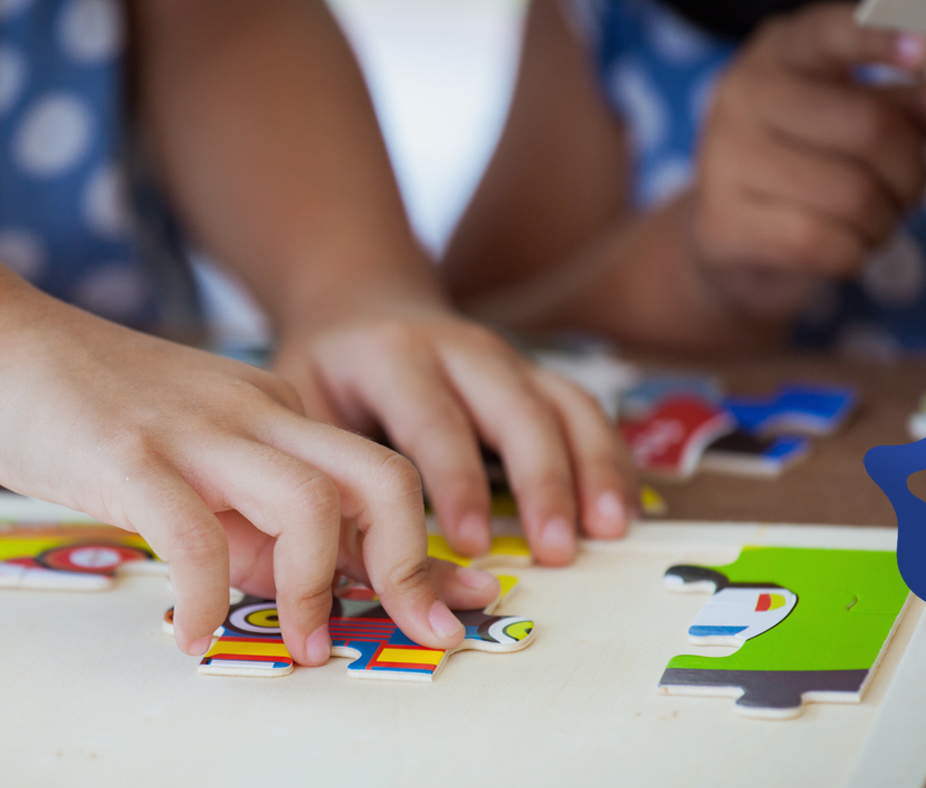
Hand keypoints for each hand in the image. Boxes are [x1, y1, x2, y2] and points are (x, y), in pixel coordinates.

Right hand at [0, 291, 499, 664]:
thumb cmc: (84, 402)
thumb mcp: (190, 452)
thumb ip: (242, 512)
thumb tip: (284, 584)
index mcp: (277, 412)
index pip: (380, 479)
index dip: (426, 553)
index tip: (455, 606)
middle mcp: (256, 414)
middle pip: (382, 480)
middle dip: (412, 568)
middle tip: (416, 633)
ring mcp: (196, 430)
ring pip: (311, 506)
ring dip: (315, 591)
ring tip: (296, 646)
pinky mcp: (130, 455)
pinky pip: (195, 537)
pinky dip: (207, 597)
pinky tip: (192, 633)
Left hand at [273, 299, 635, 565]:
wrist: (360, 306)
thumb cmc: (326, 375)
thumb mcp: (303, 407)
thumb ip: (329, 472)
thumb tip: (342, 564)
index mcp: (393, 357)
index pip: (433, 421)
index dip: (457, 483)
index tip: (473, 544)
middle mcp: (460, 348)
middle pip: (515, 409)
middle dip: (542, 481)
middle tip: (556, 550)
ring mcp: (507, 358)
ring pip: (564, 404)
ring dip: (593, 468)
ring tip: (610, 532)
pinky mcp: (535, 375)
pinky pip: (584, 411)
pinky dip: (611, 459)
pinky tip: (622, 511)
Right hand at [690, 3, 925, 313]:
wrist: (731, 239)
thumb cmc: (809, 164)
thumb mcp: (868, 121)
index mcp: (782, 53)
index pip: (834, 31)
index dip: (882, 38)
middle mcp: (743, 95)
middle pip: (869, 128)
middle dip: (910, 172)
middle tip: (905, 189)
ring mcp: (724, 160)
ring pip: (852, 196)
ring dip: (883, 221)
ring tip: (865, 220)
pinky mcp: (724, 223)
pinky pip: (822, 243)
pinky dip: (852, 254)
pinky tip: (838, 247)